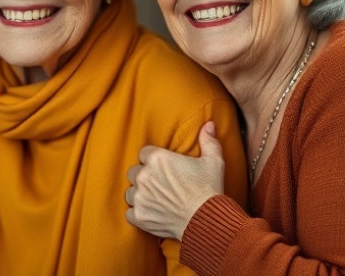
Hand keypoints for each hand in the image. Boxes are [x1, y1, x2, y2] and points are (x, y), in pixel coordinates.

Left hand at [125, 121, 225, 238]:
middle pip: (134, 172)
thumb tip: (209, 124)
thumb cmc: (209, 189)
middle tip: (160, 184)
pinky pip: (130, 212)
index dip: (153, 160)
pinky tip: (152, 213)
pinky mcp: (139, 215)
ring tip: (156, 199)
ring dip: (140, 195)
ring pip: (130, 192)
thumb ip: (208, 140)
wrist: (207, 220)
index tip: (163, 168)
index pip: (144, 153)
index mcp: (157, 158)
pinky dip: (139, 213)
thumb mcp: (213, 161)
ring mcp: (140, 197)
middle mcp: (144, 176)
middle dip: (144, 177)